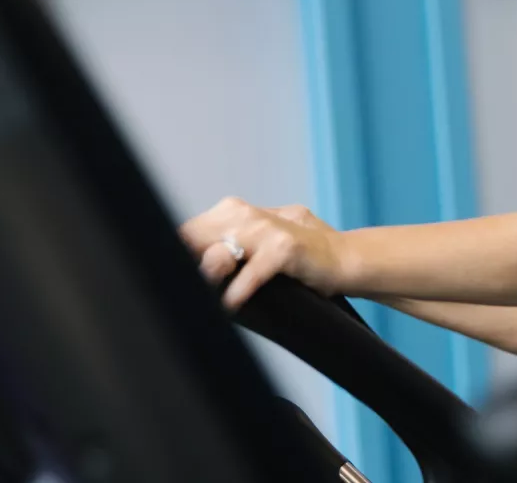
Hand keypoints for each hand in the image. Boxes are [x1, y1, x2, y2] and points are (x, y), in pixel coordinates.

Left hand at [180, 197, 348, 309]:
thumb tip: (196, 268)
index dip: (176, 252)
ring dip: (208, 273)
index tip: (167, 274)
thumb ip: (230, 251)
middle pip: (198, 236)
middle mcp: (250, 215)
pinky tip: (231, 304)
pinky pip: (253, 271)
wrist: (349, 260)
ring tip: (197, 296)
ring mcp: (269, 228)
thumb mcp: (262, 246)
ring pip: (222, 250)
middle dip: (186, 261)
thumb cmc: (302, 260)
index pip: (192, 229)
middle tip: (175, 288)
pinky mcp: (287, 247)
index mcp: (240, 212)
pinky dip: (240, 289)